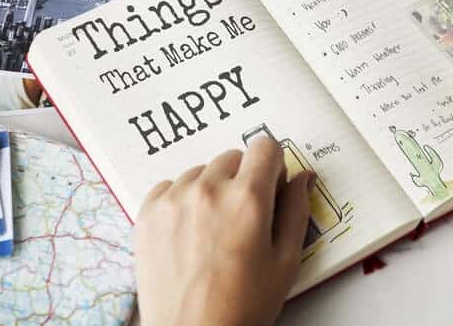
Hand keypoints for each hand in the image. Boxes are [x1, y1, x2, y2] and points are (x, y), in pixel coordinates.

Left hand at [134, 139, 314, 325]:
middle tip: (243, 216)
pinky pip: (171, 186)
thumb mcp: (286, 261)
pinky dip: (182, 200)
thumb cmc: (242, 306)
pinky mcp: (149, 213)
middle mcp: (209, 190)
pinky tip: (190, 231)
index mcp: (248, 199)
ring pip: (201, 171)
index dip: (272, 166)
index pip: (264, 146)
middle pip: (233, 156)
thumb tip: (303, 177)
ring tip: (214, 228)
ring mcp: (175, 199)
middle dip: (243, 178)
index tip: (270, 187)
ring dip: (211, 188)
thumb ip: (297, 210)